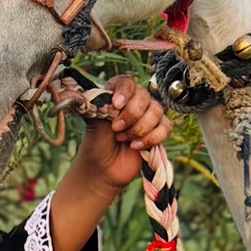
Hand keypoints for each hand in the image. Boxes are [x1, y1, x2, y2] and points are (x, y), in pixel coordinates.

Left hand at [73, 75, 172, 192]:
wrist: (104, 168)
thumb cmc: (96, 142)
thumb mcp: (92, 121)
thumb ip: (95, 104)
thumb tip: (86, 92)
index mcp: (117, 94)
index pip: (127, 82)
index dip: (124, 92)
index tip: (115, 105)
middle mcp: (135, 102)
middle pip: (144, 96)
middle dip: (131, 115)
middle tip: (116, 129)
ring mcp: (148, 116)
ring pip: (157, 111)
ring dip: (139, 128)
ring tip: (123, 139)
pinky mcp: (158, 131)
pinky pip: (165, 127)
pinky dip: (151, 138)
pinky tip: (135, 146)